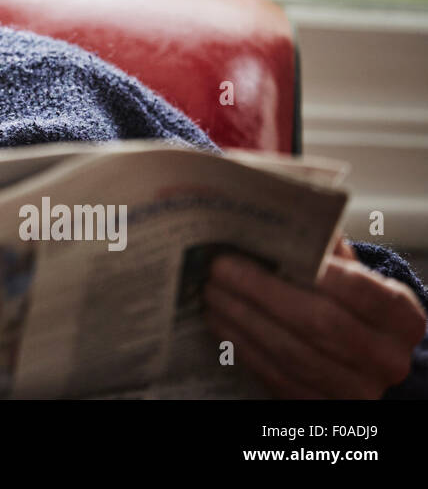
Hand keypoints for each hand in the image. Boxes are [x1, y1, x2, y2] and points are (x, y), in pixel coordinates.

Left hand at [203, 239, 427, 397]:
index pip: (360, 290)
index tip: (267, 247)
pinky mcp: (319, 406)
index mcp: (402, 318)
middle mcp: (386, 359)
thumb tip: (282, 205)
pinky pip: (275, 375)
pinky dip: (242, 345)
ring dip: (242, 318)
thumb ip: (327, 247)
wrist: (361, 359)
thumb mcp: (353, 275)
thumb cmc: (350, 305)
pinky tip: (219, 320)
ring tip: (210, 290)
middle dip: (261, 291)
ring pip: (291, 352)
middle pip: (318, 322)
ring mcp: (355, 390)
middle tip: (220, 267)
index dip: (315, 269)